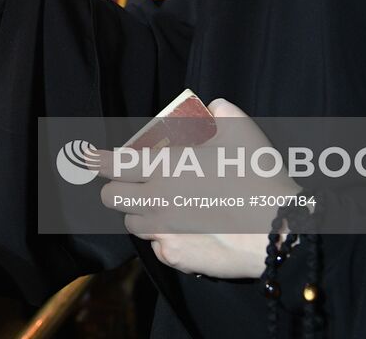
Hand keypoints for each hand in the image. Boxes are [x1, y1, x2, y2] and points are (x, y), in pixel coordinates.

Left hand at [97, 99, 300, 279]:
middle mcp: (156, 201)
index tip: (86, 159)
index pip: (113, 165)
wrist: (278, 232)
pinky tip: (186, 229)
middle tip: (131, 183)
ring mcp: (163, 233)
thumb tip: (211, 107)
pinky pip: (158, 247)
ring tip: (162, 205)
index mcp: (164, 168)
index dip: (95, 161)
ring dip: (139, 213)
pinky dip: (164, 237)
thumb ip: (219, 112)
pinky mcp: (176, 258)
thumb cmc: (258, 178)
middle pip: (112, 198)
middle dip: (116, 188)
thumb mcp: (241, 130)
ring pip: (133, 225)